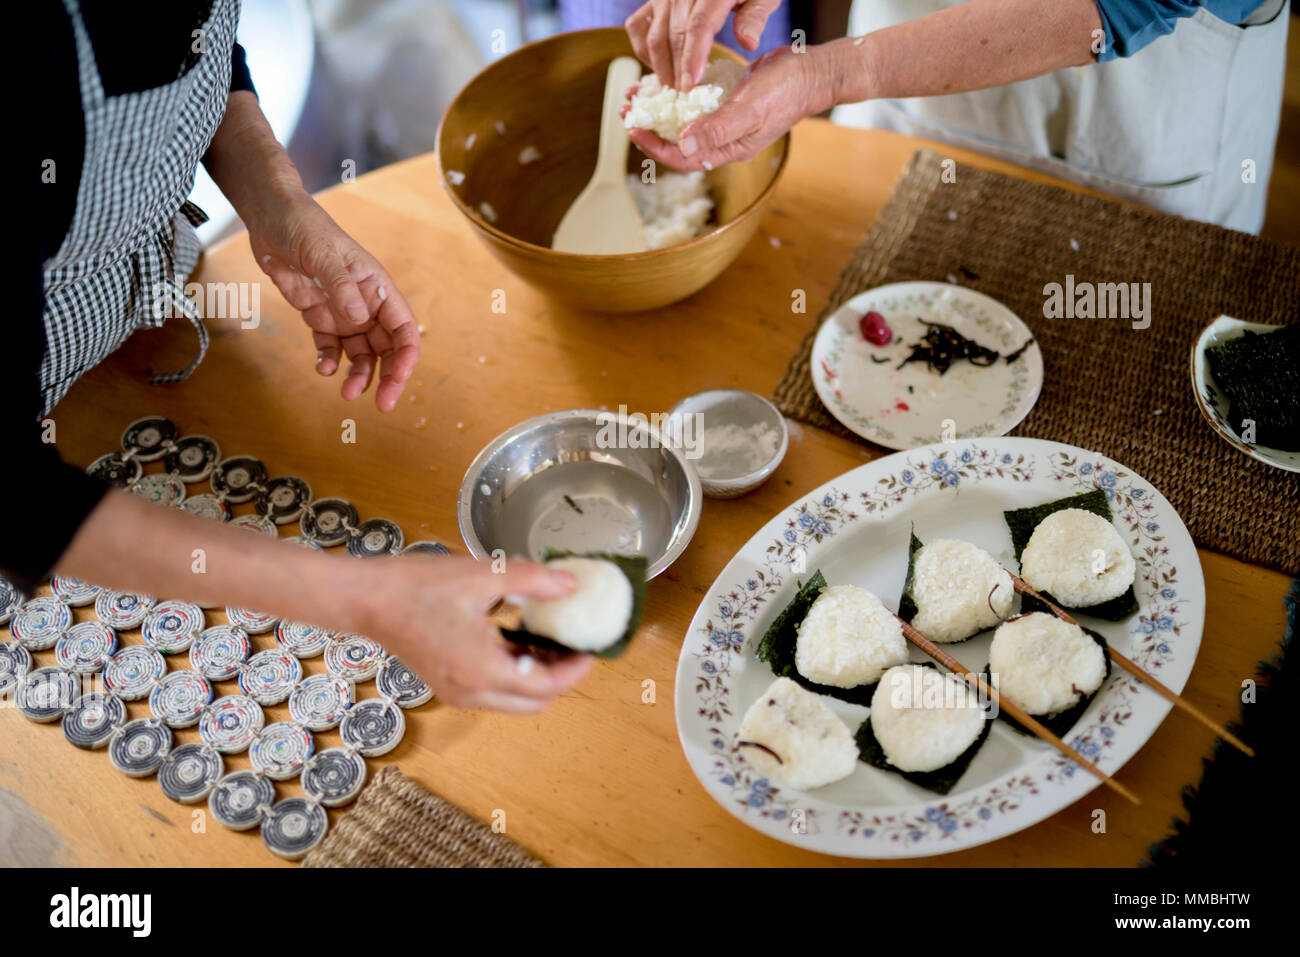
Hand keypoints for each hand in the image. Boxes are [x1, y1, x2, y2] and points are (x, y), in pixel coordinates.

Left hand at [246, 189, 419, 411]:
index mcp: (377, 288)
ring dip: (358, 375)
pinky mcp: (320, 316)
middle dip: (388, 377)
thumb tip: (359, 318)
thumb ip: (341, 286)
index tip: (399, 378)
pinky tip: (322, 369)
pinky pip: (331, 347)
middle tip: (382, 404)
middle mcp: (365, 304)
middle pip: (387, 348)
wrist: (270, 218)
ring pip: (361, 354)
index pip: (403, 328)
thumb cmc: (304, 226)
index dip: (406, 356)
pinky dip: (329, 362)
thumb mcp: (323, 253)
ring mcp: (343, 312)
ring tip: (346, 394)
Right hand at [360, 556, 595, 713]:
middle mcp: (471, 692)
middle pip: (534, 702)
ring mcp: (457, 693)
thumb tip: (571, 585)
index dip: (576, 669)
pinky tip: (520, 637)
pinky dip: (514, 671)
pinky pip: (493, 688)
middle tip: (575, 644)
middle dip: (561, 677)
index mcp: (483, 672)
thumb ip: (532, 581)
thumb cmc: (418, 586)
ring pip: (514, 698)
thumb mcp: (482, 575)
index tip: (592, 646)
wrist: (365, 600)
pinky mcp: (447, 685)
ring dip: (537, 675)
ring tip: (552, 637)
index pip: (546, 687)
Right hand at [626, 0, 781, 90]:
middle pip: (674, 35)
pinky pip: (637, 26)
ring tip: (673, 88)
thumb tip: (748, 43)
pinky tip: (659, 66)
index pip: (698, 25)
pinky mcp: (652, 0)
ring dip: (661, 66)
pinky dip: (644, 50)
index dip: (692, 57)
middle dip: (677, 70)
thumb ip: (755, 16)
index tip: (691, 85)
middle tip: (683, 97)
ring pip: (654, 36)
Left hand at [629, 46, 833, 170]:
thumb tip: (683, 144)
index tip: (632, 128)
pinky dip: (675, 92)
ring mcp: (723, 120)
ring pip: (682, 119)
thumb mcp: (749, 112)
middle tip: (626, 108)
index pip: (682, 158)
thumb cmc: (785, 94)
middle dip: (649, 126)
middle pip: (676, 140)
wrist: (810, 73)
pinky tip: (661, 79)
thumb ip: (717, 130)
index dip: (654, 146)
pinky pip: (694, 102)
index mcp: (726, 149)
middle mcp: (721, 138)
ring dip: (658, 107)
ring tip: (637, 92)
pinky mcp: (725, 101)